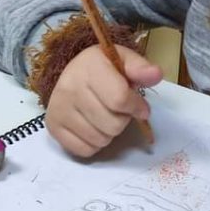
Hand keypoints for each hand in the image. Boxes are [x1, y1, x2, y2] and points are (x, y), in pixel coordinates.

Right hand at [46, 44, 162, 157]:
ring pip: (100, 140)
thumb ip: (141, 68)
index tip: (141, 107)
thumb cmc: (104, 68)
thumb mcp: (124, 60)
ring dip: (110, 132)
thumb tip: (156, 75)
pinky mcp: (53, 127)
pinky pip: (85, 150)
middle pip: (112, 124)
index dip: (137, 107)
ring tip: (106, 116)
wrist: (74, 73)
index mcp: (89, 67)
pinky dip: (95, 143)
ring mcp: (58, 109)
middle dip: (123, 120)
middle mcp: (69, 88)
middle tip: (119, 110)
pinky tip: (94, 126)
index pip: (119, 99)